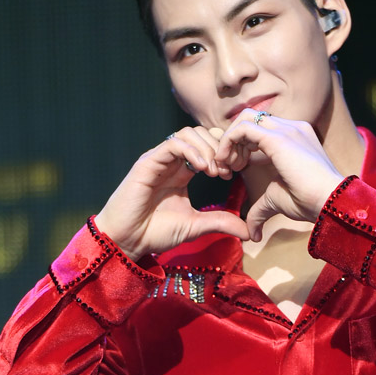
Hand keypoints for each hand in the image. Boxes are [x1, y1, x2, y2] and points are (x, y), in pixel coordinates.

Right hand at [94, 126, 251, 261]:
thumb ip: (221, 223)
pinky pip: (173, 144)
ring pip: (187, 133)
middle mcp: (171, 162)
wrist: (127, 241)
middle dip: (219, 148)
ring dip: (207, 148)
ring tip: (215, 171)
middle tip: (227, 171)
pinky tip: (203, 170)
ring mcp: (159, 160)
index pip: (207, 146)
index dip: (223, 154)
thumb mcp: (196, 226)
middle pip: (200, 134)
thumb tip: (249, 232)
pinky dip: (192, 151)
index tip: (233, 174)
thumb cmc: (155, 232)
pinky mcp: (147, 162)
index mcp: (182, 172)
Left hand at [214, 110, 343, 240]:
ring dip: (229, 141)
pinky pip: (243, 129)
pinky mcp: (277, 138)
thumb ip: (260, 210)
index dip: (241, 146)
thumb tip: (253, 234)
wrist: (329, 202)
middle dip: (233, 140)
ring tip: (229, 167)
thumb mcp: (277, 201)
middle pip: (250, 118)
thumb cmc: (309, 202)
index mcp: (294, 137)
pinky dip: (229, 143)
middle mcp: (291, 128)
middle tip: (230, 167)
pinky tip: (231, 164)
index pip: (260, 128)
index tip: (236, 170)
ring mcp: (286, 129)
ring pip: (245, 119)